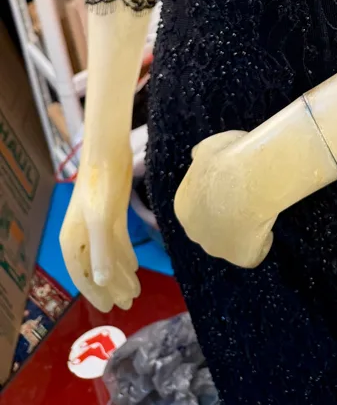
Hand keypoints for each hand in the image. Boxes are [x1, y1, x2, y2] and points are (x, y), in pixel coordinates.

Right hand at [59, 156, 140, 311]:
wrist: (108, 155)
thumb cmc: (100, 187)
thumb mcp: (101, 220)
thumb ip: (101, 251)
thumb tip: (100, 281)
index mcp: (72, 241)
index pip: (82, 275)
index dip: (95, 292)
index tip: (109, 307)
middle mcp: (83, 237)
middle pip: (97, 268)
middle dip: (112, 287)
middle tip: (129, 305)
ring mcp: (98, 226)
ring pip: (110, 256)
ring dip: (122, 274)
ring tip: (136, 291)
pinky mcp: (113, 216)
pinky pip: (118, 242)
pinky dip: (125, 256)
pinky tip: (135, 267)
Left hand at [174, 130, 276, 267]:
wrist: (245, 179)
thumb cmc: (227, 159)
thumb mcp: (209, 147)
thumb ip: (202, 155)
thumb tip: (197, 155)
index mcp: (184, 206)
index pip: (199, 206)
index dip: (218, 197)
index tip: (234, 186)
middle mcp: (195, 231)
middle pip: (212, 228)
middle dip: (227, 217)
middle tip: (248, 199)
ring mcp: (217, 248)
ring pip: (230, 242)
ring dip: (243, 230)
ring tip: (260, 211)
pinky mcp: (241, 257)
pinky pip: (253, 254)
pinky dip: (262, 243)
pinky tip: (268, 227)